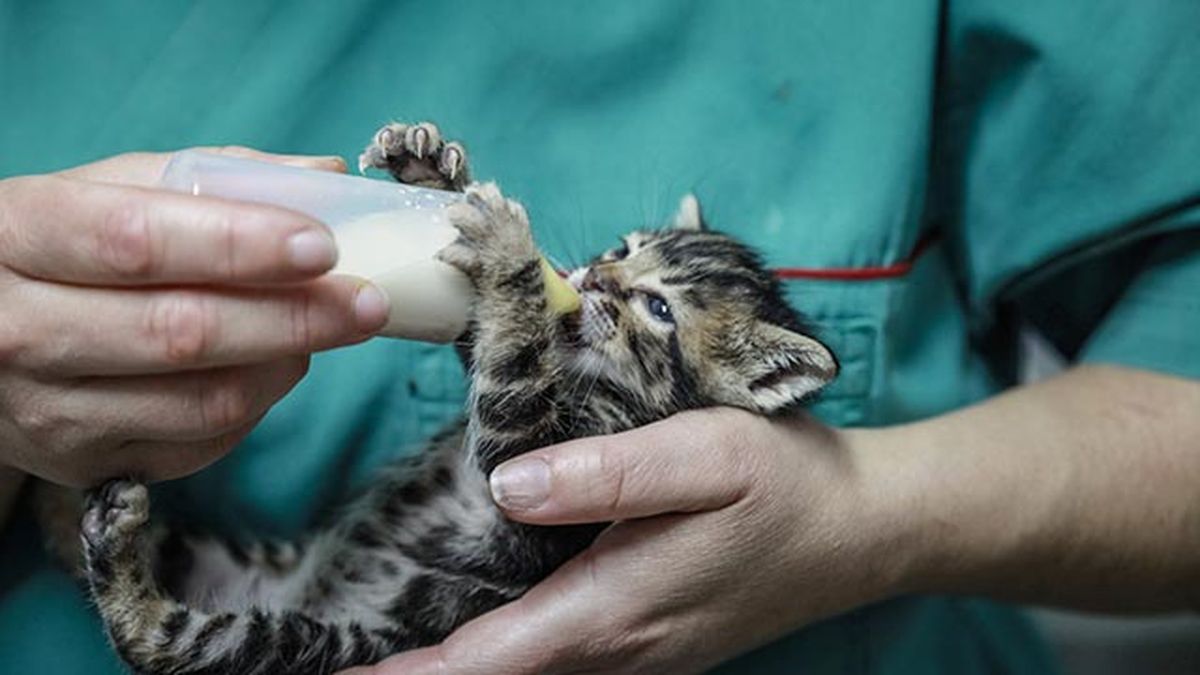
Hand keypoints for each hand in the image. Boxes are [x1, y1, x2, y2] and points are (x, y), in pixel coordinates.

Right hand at [0, 148, 389, 486]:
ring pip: (203, 401)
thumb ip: (215, 178)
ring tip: (331, 326)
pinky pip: (202, 444)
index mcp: (16, 237)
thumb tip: (326, 177)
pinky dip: (260, 404)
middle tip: (369, 300)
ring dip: (289, 362)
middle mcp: (18, 331)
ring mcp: (47, 412)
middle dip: (294, 316)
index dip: (238, 244)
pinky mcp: (82, 467)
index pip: (136, 242)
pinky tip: (276, 365)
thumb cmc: (64, 249)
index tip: (322, 245)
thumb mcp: (110, 191)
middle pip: (181, 333)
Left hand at [347, 408, 911, 673]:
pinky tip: (479, 632)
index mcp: (616, 608)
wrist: (863, 530)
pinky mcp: (653, 643)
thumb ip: (605, 475)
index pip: (487, 663)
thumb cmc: (786, 484)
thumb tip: (508, 487)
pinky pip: (559, 662)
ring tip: (386, 651)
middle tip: (339, 660)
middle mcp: (619, 651)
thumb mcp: (704, 455)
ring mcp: (639, 656)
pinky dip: (504, 657)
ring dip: (459, 669)